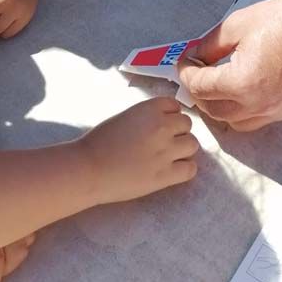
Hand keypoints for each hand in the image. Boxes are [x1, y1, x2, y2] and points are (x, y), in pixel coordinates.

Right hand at [81, 97, 198, 202]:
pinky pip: (190, 168)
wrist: (88, 169)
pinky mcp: (166, 175)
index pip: (175, 106)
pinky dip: (184, 169)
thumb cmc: (100, 142)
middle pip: (187, 125)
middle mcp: (163, 126)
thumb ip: (147, 117)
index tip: (159, 127)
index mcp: (151, 108)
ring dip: (183, 150)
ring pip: (192, 145)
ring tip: (168, 157)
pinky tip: (171, 171)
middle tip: (163, 143)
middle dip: (177, 133)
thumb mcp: (126, 116)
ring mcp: (166, 151)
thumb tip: (163, 123)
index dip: (169, 117)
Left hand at [180, 0, 281, 130]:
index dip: (186, 72)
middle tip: (197, 72)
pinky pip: (257, 119)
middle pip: (213, 111)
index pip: (200, 87)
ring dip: (220, 106)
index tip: (186, 60)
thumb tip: (197, 56)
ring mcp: (275, 112)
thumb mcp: (239, 24)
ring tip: (218, 84)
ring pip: (234, 122)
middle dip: (199, 92)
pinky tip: (245, 89)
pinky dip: (243, 110)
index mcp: (241, 83)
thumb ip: (211, 45)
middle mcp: (257, 105)